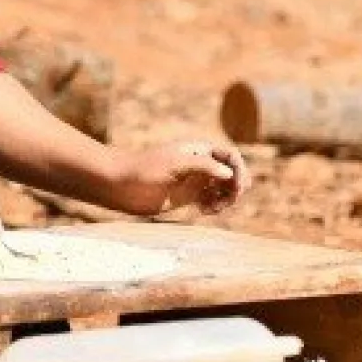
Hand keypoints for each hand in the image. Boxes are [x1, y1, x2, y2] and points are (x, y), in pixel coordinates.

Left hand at [105, 140, 250, 216]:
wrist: (122, 185)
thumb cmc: (145, 169)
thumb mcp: (175, 163)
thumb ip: (203, 166)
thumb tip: (228, 174)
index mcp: (199, 150)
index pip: (230, 156)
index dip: (239, 169)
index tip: (237, 185)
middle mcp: (200, 165)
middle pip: (230, 174)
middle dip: (235, 187)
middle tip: (230, 200)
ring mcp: (194, 181)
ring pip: (223, 190)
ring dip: (226, 199)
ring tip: (215, 208)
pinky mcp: (187, 197)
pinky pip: (211, 201)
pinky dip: (214, 207)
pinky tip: (205, 211)